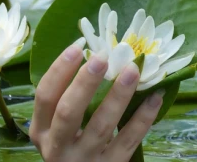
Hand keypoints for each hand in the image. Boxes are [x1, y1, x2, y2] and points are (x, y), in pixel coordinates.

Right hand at [30, 45, 163, 160]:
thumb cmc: (72, 146)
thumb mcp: (59, 127)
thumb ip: (71, 99)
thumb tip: (96, 54)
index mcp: (41, 131)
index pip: (45, 97)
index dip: (59, 70)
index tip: (78, 46)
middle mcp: (57, 148)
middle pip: (68, 112)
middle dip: (85, 82)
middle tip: (102, 56)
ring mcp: (84, 160)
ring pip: (101, 126)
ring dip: (118, 95)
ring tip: (133, 70)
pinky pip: (129, 140)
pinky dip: (143, 117)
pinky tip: (154, 97)